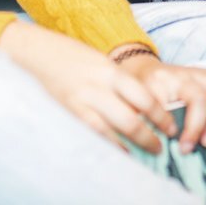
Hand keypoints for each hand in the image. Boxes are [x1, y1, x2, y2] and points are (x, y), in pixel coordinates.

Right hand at [0, 20, 172, 152]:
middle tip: (161, 146)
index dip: (160, 115)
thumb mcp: (101, 63)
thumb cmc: (71, 57)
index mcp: (110, 71)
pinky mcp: (66, 113)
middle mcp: (97, 87)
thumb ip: (118, 83)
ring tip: (144, 152)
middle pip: (131, 119)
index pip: (143, 96)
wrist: (35, 53)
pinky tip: (119, 153)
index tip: (170, 126)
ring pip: (112, 131)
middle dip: (150, 136)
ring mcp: (80, 102)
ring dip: (131, 144)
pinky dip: (107, 145)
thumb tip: (142, 106)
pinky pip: (91, 134)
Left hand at [116, 52, 205, 153]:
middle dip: (204, 125)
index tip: (183, 148)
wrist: (138, 70)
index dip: (192, 126)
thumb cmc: (136, 93)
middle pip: (205, 95)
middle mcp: (183, 73)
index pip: (190, 99)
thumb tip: (156, 148)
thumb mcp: (134, 106)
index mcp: (164, 80)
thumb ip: (145, 123)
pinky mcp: (205, 74)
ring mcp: (196, 71)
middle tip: (196, 147)